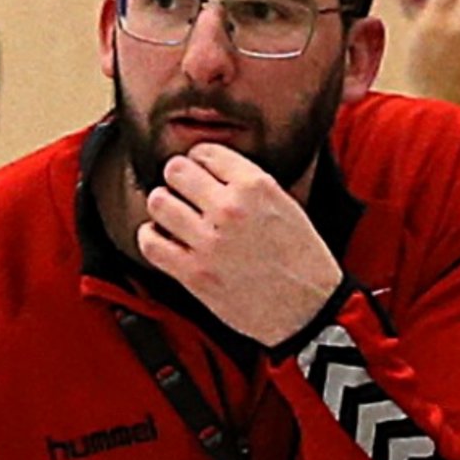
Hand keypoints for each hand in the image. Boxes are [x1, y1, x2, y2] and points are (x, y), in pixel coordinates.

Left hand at [139, 143, 342, 345]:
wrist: (309, 308)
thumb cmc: (301, 258)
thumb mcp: (285, 204)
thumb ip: (248, 183)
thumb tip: (210, 169)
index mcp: (256, 186)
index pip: (204, 152)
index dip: (198, 161)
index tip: (199, 173)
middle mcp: (230, 208)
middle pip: (174, 170)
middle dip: (177, 180)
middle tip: (183, 193)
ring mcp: (210, 241)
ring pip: (158, 202)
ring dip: (163, 207)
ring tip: (173, 216)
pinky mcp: (195, 273)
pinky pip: (150, 243)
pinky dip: (151, 238)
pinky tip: (163, 239)